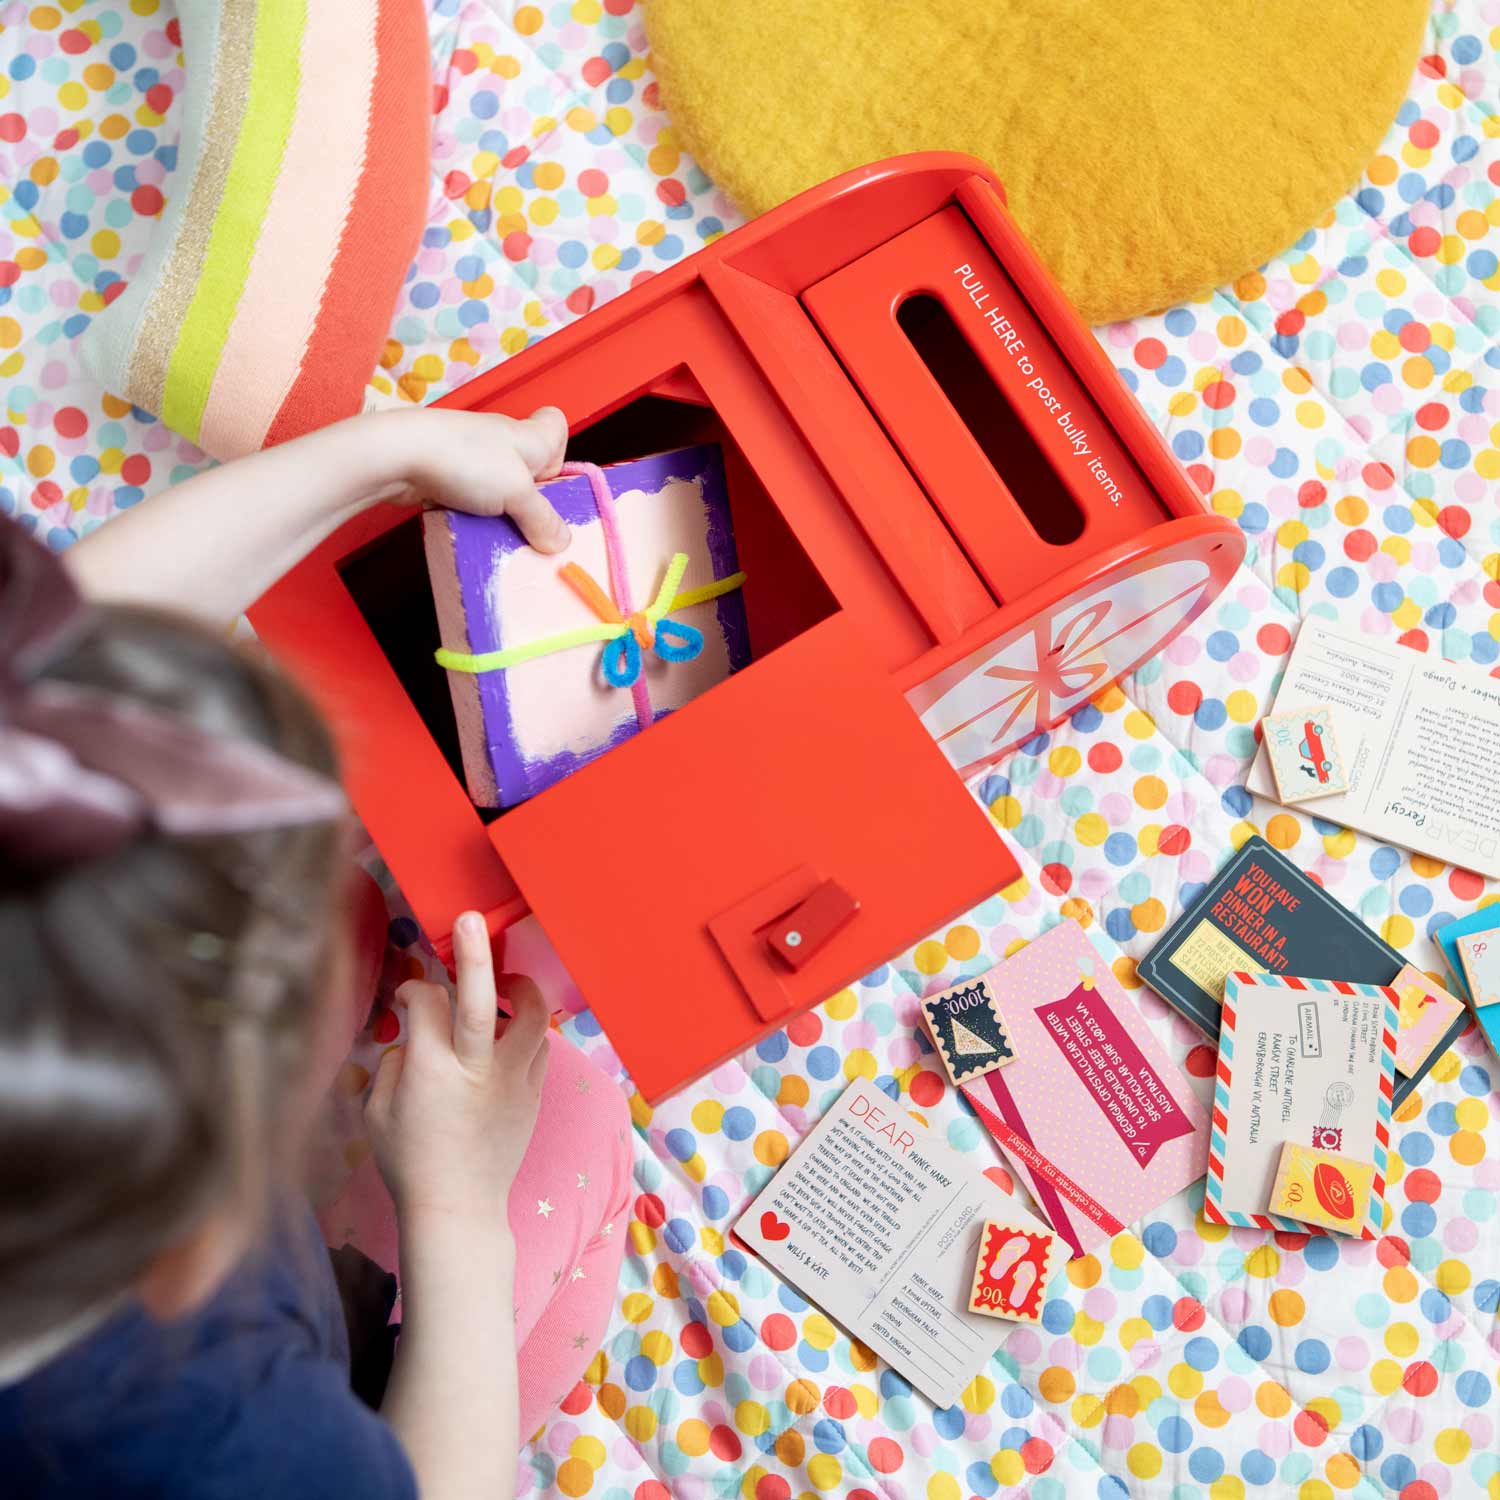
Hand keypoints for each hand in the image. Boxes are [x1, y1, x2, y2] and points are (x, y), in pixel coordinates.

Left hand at [360, 404, 571, 552]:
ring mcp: (470, 455)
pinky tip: (466, 524)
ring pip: (497, 485)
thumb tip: (561, 542)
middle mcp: (501, 440)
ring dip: (499, 509)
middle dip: (529, 496)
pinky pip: (470, 495)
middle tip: (526, 521)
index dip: (559, 452)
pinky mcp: (445, 470)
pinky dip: (471, 511)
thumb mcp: (517, 494)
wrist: (399, 455)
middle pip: (527, 466)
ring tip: (494, 529)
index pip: (555, 426)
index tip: (551, 481)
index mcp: (528, 435)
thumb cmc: (467, 462)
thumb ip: (542, 520)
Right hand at [366, 910, 549, 1225]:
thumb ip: (397, 1064)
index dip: (414, 988)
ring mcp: (513, 1080)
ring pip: (532, 1017)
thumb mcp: (379, 1112)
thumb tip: (415, 1035)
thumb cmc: (410, 1162)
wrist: (458, 1208)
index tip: (408, 992)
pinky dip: (529, 1028)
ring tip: (508, 983)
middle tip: (472, 919)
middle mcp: (477, 1069)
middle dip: (475, 955)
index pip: (427, 1004)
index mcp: (432, 1071)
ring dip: (521, 989)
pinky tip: (513, 1030)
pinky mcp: (533, 1093)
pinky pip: (540, 1046)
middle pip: (482, 1001)